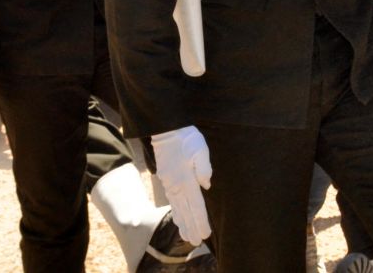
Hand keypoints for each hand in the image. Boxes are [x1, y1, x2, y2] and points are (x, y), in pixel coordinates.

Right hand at [151, 126, 212, 245]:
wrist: (166, 129)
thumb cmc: (186, 138)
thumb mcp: (200, 149)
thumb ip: (204, 168)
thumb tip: (206, 186)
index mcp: (186, 179)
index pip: (196, 205)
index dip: (201, 220)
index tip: (205, 234)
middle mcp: (176, 185)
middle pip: (186, 211)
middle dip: (192, 227)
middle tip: (196, 242)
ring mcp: (169, 183)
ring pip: (177, 208)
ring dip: (183, 223)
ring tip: (186, 236)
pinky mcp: (166, 179)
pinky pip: (172, 200)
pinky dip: (175, 212)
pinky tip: (177, 218)